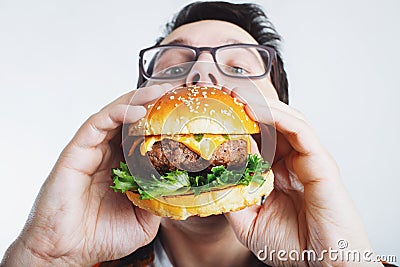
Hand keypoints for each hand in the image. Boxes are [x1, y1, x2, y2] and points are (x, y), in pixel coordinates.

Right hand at [2, 84, 171, 265]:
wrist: (66, 253)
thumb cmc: (100, 237)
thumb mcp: (143, 221)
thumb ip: (158, 201)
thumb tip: (180, 188)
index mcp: (123, 168)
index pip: (142, 137)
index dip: (160, 123)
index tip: (181, 114)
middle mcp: (107, 155)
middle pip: (130, 120)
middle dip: (152, 104)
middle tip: (173, 93)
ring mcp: (92, 151)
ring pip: (115, 116)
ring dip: (137, 101)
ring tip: (159, 93)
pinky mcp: (76, 151)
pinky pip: (97, 124)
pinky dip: (117, 113)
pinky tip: (137, 111)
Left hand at [223, 86, 380, 265]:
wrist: (321, 265)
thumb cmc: (291, 246)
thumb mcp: (248, 222)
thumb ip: (234, 197)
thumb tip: (217, 173)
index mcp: (277, 174)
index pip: (258, 141)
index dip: (239, 127)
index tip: (216, 116)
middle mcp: (292, 162)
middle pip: (272, 125)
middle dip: (249, 108)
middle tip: (225, 96)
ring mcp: (307, 160)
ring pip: (286, 121)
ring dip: (262, 105)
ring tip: (237, 96)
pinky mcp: (320, 161)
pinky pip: (299, 130)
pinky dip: (278, 116)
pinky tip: (257, 110)